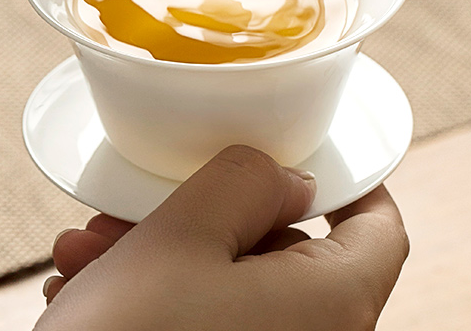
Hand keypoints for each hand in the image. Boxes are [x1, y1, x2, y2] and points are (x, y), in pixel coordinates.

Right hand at [37, 146, 408, 330]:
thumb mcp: (184, 233)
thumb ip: (249, 182)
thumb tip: (290, 181)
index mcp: (330, 305)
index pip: (379, 229)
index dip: (351, 183)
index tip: (308, 156)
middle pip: (286, 253)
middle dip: (211, 213)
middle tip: (144, 200)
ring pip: (232, 285)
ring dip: (167, 253)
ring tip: (94, 246)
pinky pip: (207, 321)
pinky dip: (161, 296)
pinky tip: (90, 283)